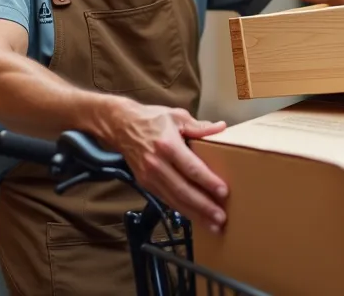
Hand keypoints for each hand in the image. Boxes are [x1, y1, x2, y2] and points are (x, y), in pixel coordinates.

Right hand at [104, 101, 229, 232]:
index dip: (207, 181)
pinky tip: (196, 218)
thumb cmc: (151, 119)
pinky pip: (166, 200)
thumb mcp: (176, 116)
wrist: (120, 125)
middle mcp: (157, 163)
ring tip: (213, 226)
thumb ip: (199, 126)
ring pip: (174, 200)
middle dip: (203, 206)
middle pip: (183, 190)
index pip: (190, 167)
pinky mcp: (145, 184)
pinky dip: (182, 210)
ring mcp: (149, 176)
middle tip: (221, 218)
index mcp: (167, 145)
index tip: (223, 192)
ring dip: (194, 214)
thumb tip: (221, 127)